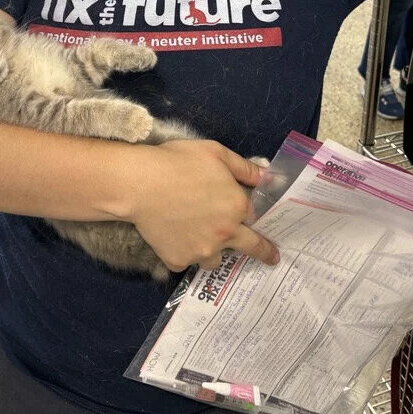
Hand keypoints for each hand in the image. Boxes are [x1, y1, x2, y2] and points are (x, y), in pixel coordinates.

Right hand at [129, 139, 278, 273]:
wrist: (141, 183)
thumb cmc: (179, 161)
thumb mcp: (216, 153)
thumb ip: (244, 167)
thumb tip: (268, 176)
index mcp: (237, 207)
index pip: (258, 219)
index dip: (259, 220)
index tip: (267, 228)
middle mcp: (224, 234)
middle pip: (249, 247)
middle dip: (263, 253)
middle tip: (271, 258)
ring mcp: (201, 251)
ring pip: (215, 258)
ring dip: (214, 249)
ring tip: (203, 237)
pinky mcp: (177, 260)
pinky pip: (186, 260)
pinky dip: (183, 252)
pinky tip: (173, 236)